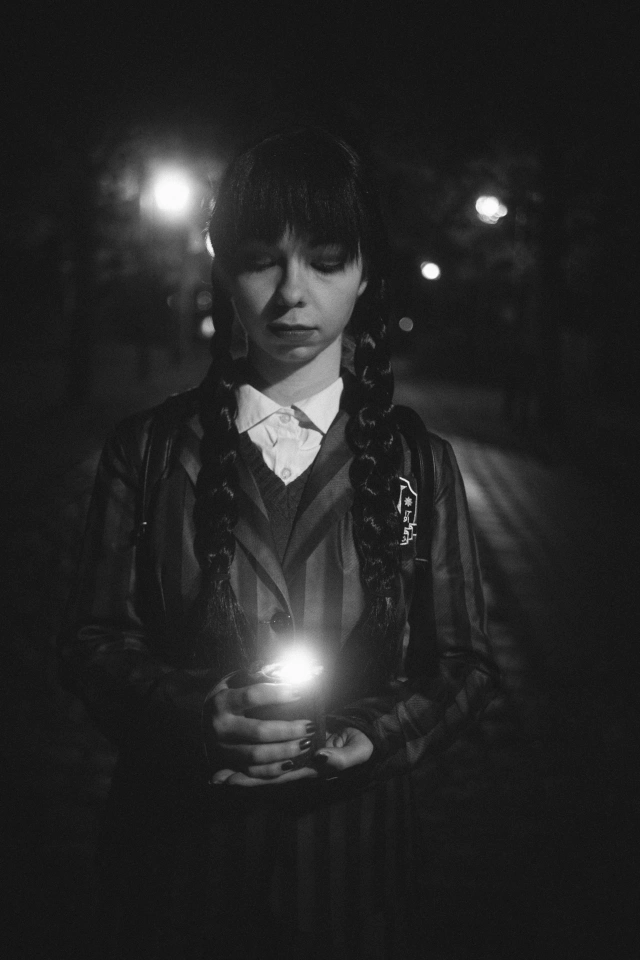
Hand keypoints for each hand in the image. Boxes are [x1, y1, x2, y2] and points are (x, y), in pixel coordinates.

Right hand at [208, 676, 316, 785]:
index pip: (252, 696)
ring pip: (257, 755)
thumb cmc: (227, 698)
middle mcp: (221, 726)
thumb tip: (291, 672)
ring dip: (285, 751)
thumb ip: (258, 677)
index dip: (277, 694)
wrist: (198, 723)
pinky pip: (253, 772)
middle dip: (288, 730)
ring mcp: (223, 748)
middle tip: (309, 726)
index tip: (299, 692)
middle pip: (259, 731)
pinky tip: (291, 763)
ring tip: (306, 744)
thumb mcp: (234, 683)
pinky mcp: (228, 764)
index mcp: (223, 701)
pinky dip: (273, 770)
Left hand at [211, 720, 373, 786]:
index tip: (229, 780)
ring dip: (242, 771)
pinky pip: (270, 757)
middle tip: (216, 779)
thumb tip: (320, 757)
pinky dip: (252, 759)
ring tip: (217, 774)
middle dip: (240, 779)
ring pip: (264, 769)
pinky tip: (234, 757)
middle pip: (264, 776)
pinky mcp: (295, 748)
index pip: (275, 776)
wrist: (361, 737)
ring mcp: (295, 759)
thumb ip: (342, 757)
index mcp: (309, 770)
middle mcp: (298, 768)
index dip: (252, 780)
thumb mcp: (358, 751)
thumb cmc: (358, 744)